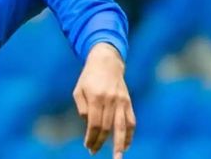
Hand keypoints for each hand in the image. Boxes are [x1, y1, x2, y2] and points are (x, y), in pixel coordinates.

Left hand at [73, 43, 134, 157]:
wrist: (106, 62)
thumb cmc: (88, 77)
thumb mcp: (79, 90)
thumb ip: (82, 108)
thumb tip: (89, 124)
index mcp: (96, 97)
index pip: (94, 124)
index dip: (91, 137)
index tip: (88, 146)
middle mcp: (110, 100)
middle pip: (107, 127)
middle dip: (100, 142)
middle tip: (94, 152)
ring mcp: (121, 101)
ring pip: (122, 127)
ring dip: (120, 144)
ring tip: (117, 157)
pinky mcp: (128, 102)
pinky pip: (131, 121)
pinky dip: (130, 135)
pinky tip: (126, 145)